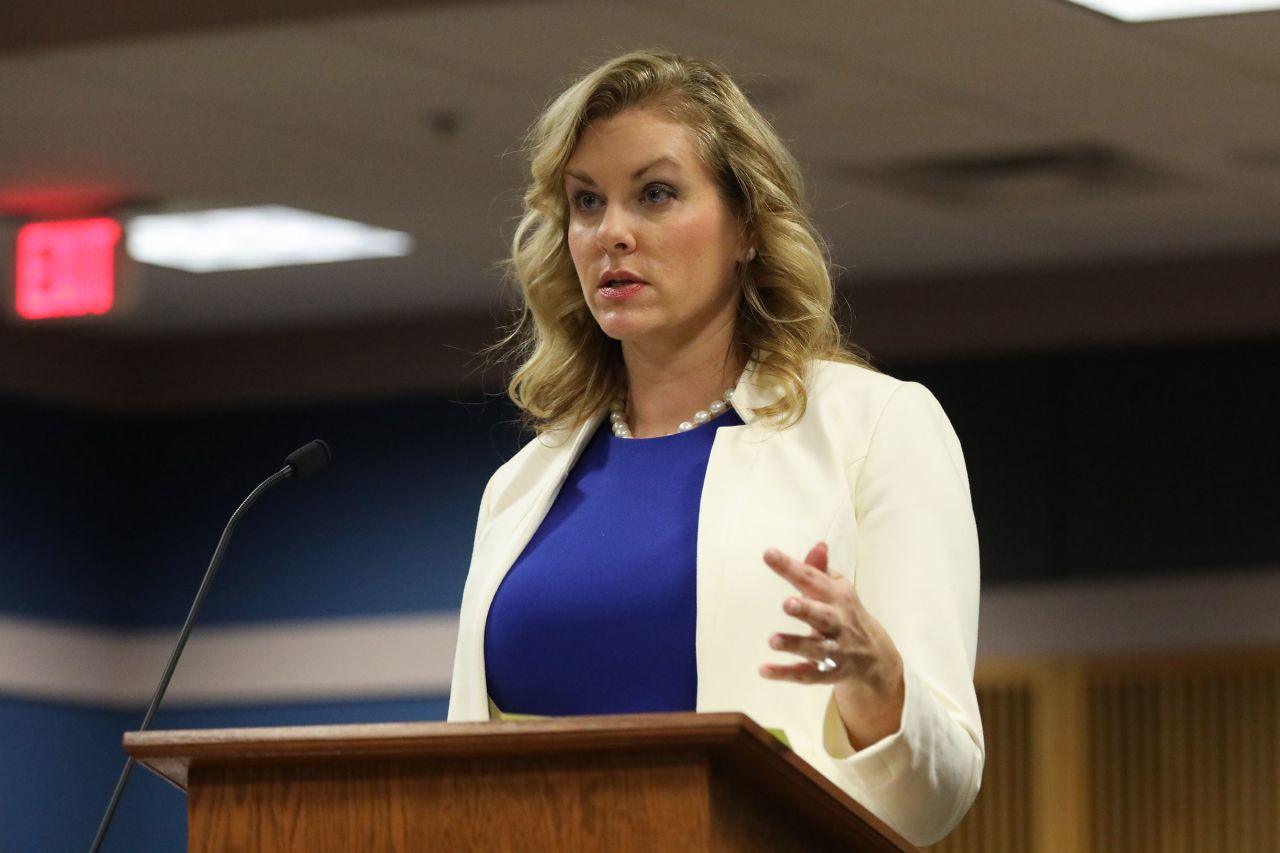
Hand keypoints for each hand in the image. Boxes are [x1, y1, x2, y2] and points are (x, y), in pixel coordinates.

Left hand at [758, 542, 904, 748]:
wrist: (875, 656)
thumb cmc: (845, 613)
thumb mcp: (837, 589)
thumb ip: (820, 569)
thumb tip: (818, 545)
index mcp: (838, 597)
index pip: (813, 579)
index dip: (791, 567)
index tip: (768, 554)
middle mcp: (838, 623)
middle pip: (823, 616)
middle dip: (807, 610)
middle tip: (787, 604)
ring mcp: (835, 649)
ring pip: (816, 648)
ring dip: (795, 644)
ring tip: (773, 640)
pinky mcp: (828, 673)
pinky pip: (807, 675)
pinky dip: (786, 674)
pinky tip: (763, 670)